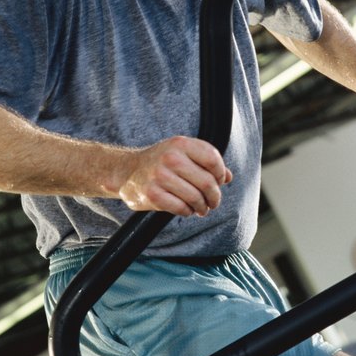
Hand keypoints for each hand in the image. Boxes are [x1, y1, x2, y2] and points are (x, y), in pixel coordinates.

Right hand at [118, 136, 232, 216]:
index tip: (219, 182)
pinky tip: (187, 209)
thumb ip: (206, 161)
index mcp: (180, 144)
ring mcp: (160, 176)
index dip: (220, 174)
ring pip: (195, 198)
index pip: (212, 159)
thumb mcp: (182, 153)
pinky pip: (181, 208)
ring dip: (203, 207)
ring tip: (202, 208)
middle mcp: (170, 157)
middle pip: (207, 182)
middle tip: (213, 202)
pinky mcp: (152, 194)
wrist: (127, 171)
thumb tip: (228, 177)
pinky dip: (188, 211)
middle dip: (214, 196)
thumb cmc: (161, 162)